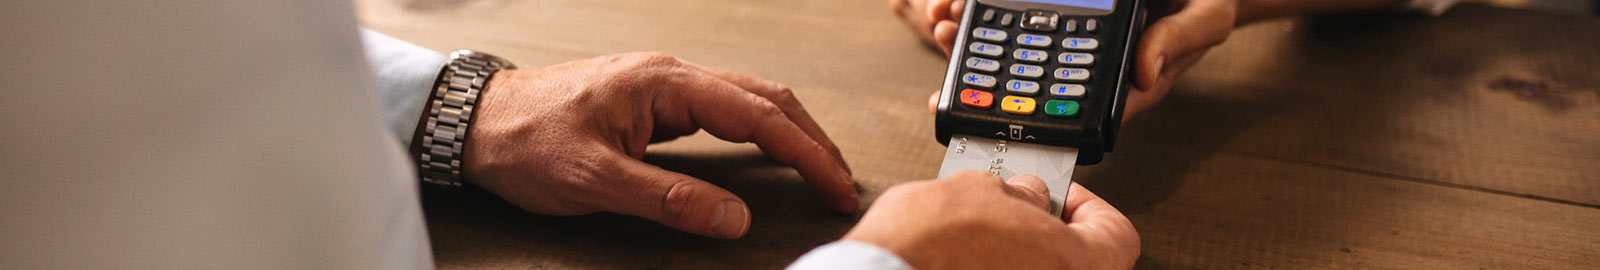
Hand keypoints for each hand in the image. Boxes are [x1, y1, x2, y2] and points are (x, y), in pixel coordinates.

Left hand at [457, 52, 857, 238]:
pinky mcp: (652, 99)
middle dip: (811, 140)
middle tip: (840, 185)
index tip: (834, 188)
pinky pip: (722, 108)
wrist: (474, 120)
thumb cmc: (524, 144)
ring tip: (818, 170)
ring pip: (747, 98)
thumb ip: (667, 199)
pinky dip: (758, 130)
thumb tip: (733, 218)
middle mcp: (670, 74)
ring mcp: (662, 83)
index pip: (759, 114)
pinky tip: (767, 153)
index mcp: (664, 84)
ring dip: (789, 132)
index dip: (805, 153)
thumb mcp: (592, 181)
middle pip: (766, 97)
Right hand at [843, 171, 1138, 268]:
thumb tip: (1025, 193)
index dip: (1087, 204)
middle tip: (1016, 211)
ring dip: (1016, 256)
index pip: (1115, 232)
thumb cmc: (928, 248)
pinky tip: (965, 259)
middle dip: (1045, 232)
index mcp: (1081, 265)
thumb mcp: (977, 190)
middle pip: (1076, 260)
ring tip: (980, 236)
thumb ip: (1017, 191)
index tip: (1057, 194)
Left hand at [898, 0, 1238, 118]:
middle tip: (942, 31)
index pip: (1061, 107)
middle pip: (1019, 75)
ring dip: (973, 31)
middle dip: (975, 59)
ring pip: (1012, 45)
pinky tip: (961, 1)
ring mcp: (1071, 44)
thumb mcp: (1206, 19)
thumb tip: (1144, 74)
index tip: (978, 96)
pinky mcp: (1063, 18)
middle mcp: (1085, 69)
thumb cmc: (1207, 2)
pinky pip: (1022, 18)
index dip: (1015, 108)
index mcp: (1116, 84)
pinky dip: (989, 8)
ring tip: (942, 14)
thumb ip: (1176, 42)